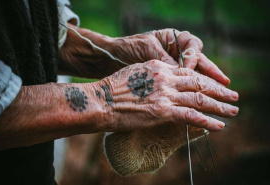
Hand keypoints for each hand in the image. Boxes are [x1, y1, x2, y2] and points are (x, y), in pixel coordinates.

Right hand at [96, 60, 237, 131]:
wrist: (100, 100)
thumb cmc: (113, 89)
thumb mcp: (135, 73)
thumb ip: (153, 76)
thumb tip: (165, 84)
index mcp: (159, 67)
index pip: (189, 73)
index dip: (204, 80)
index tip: (214, 85)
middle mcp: (165, 78)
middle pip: (199, 84)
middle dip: (218, 91)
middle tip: (233, 96)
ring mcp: (165, 95)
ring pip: (199, 99)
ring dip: (219, 106)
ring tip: (232, 111)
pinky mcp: (162, 111)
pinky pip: (191, 116)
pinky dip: (207, 121)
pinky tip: (218, 125)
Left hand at [111, 29, 229, 84]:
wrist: (110, 58)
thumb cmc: (127, 48)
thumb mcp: (146, 50)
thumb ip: (164, 59)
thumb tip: (182, 70)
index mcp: (172, 39)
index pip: (192, 47)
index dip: (194, 59)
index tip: (189, 69)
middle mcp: (175, 53)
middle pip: (199, 62)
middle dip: (212, 75)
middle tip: (226, 86)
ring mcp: (171, 66)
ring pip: (194, 75)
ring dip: (208, 85)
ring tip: (223, 94)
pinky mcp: (166, 80)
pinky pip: (183, 85)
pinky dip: (192, 93)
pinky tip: (202, 101)